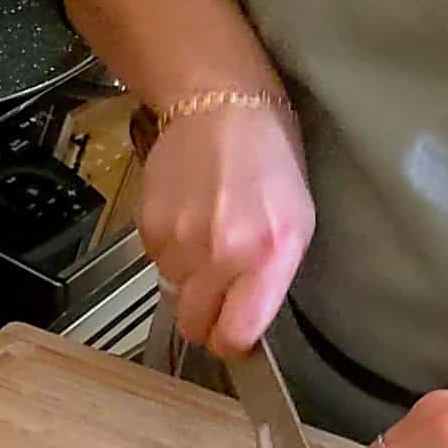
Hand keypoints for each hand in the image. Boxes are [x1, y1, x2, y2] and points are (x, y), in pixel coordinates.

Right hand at [140, 106, 314, 356]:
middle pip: (194, 325)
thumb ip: (274, 278)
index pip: (234, 335)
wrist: (219, 104)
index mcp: (267, 255)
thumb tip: (247, 321)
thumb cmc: (269, 158)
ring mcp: (180, 241)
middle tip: (219, 294)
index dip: (232, 343)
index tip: (235, 336)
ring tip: (208, 238)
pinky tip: (190, 220)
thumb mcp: (297, 222)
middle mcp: (221, 254)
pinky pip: (157, 263)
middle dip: (205, 318)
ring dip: (188, 278)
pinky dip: (170, 252)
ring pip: (173, 293)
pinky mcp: (150, 226)